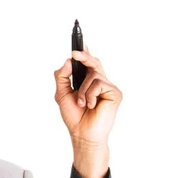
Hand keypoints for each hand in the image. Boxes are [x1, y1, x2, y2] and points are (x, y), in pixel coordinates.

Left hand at [53, 46, 122, 177]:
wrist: (82, 133)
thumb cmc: (74, 116)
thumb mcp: (61, 94)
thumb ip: (62, 77)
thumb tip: (67, 60)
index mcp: (88, 82)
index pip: (88, 64)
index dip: (85, 53)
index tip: (79, 44)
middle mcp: (100, 83)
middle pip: (94, 62)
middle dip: (84, 56)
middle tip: (74, 54)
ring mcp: (108, 88)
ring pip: (93, 75)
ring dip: (82, 90)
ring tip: (82, 103)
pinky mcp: (115, 93)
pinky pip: (99, 84)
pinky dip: (90, 95)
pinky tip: (92, 106)